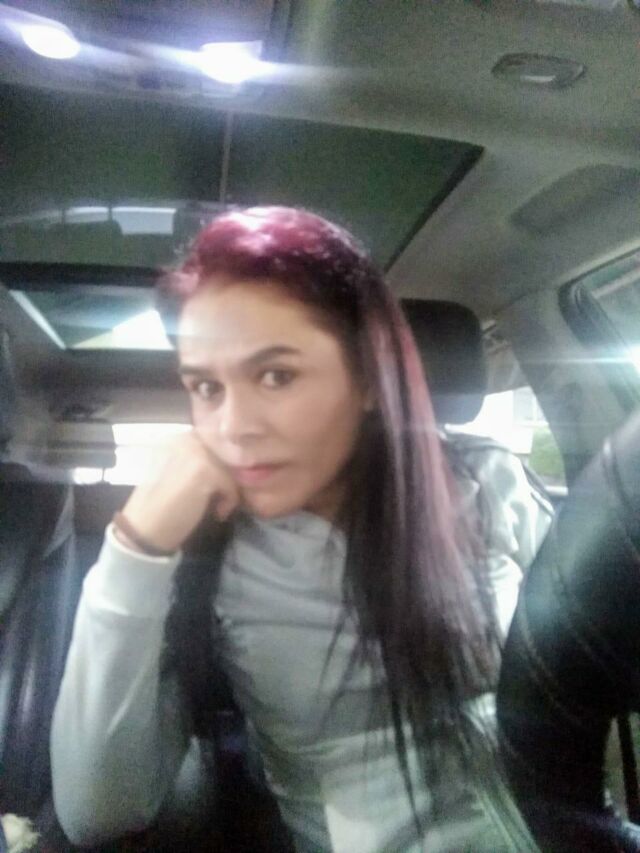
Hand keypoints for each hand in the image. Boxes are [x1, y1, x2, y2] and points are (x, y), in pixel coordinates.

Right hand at [117, 430, 238, 553]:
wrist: (144, 528)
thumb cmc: (159, 504)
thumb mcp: (177, 471)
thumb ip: (198, 459)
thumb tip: (229, 460)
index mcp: (175, 436)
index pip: (213, 439)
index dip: (221, 461)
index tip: (218, 483)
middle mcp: (184, 438)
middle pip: (225, 451)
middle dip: (226, 475)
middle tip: (221, 495)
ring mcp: (194, 452)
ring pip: (229, 467)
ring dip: (228, 489)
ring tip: (218, 506)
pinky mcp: (204, 470)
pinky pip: (231, 482)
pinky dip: (230, 500)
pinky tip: (218, 513)